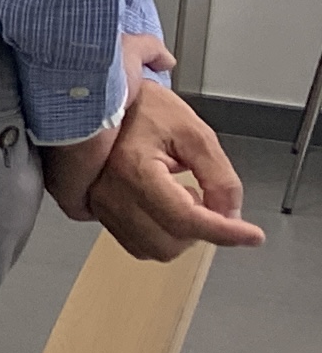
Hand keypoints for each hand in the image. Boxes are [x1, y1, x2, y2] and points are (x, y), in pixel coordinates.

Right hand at [40, 36, 262, 257]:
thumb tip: (231, 214)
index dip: (224, 232)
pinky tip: (166, 207)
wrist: (101, 102)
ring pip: (154, 250)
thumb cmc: (145, 110)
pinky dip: (161, 236)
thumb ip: (219, 176)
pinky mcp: (99, 212)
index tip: (252, 236)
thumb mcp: (194, 132)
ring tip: (183, 198)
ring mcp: (102, 206)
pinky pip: (137, 244)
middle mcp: (112, 194)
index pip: (185, 219)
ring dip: (180, 235)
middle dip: (199, 231)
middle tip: (207, 200)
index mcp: (135, 169)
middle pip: (169, 244)